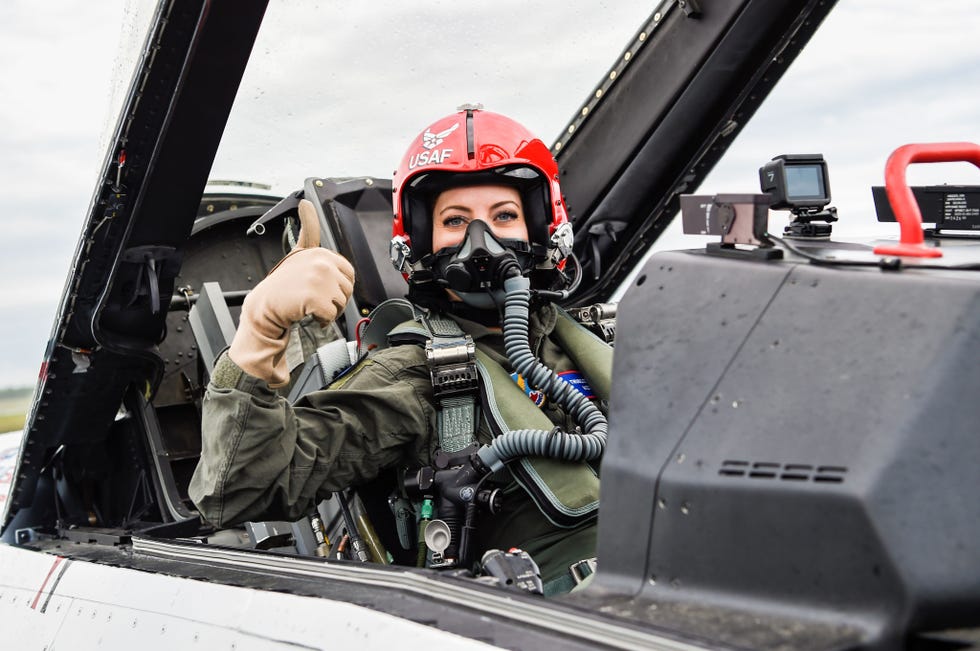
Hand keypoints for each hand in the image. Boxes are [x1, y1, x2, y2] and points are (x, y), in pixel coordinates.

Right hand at [228, 199, 354, 386]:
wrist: (265, 307)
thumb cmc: (283, 284)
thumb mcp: (298, 252)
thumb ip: (308, 229)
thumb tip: (305, 202)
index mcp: (321, 252)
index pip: (348, 273)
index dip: (336, 286)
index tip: (320, 287)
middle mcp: (321, 262)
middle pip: (347, 290)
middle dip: (333, 300)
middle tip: (313, 299)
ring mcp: (318, 279)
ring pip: (341, 304)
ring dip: (327, 311)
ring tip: (309, 305)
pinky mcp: (315, 297)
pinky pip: (331, 315)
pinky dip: (321, 321)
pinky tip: (307, 313)